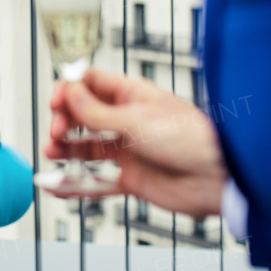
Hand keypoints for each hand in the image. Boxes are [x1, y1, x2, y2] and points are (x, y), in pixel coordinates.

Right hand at [44, 68, 225, 217]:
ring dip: (66, 150)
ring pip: (87, 147)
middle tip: (56, 131)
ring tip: (51, 154)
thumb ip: (98, 112)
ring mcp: (129, 150)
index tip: (56, 102)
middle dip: (65, 121)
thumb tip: (69, 94)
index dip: (70, 90)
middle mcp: (128, 121)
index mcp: (132, 96)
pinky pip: (98, 182)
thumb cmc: (191, 139)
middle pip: (84, 116)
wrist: (218, 178)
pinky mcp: (133, 178)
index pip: (91, 85)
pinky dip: (77, 185)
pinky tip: (57, 185)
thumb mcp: (137, 120)